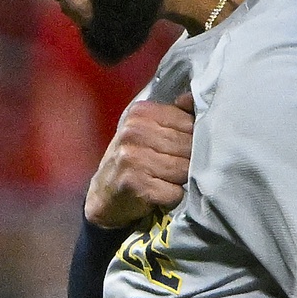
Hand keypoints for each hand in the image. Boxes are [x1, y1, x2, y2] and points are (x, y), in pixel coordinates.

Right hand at [84, 92, 193, 228]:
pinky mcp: (135, 184)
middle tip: (171, 170)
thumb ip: (173, 116)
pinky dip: (172, 197)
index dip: (192, 141)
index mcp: (141, 113)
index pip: (189, 123)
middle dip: (187, 162)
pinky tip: (158, 194)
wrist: (104, 195)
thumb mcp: (148, 131)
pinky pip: (175, 192)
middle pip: (188, 147)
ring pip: (184, 169)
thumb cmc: (132, 162)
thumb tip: (191, 99)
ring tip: (163, 181)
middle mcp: (134, 132)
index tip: (178, 151)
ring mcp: (132, 158)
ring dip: (179, 181)